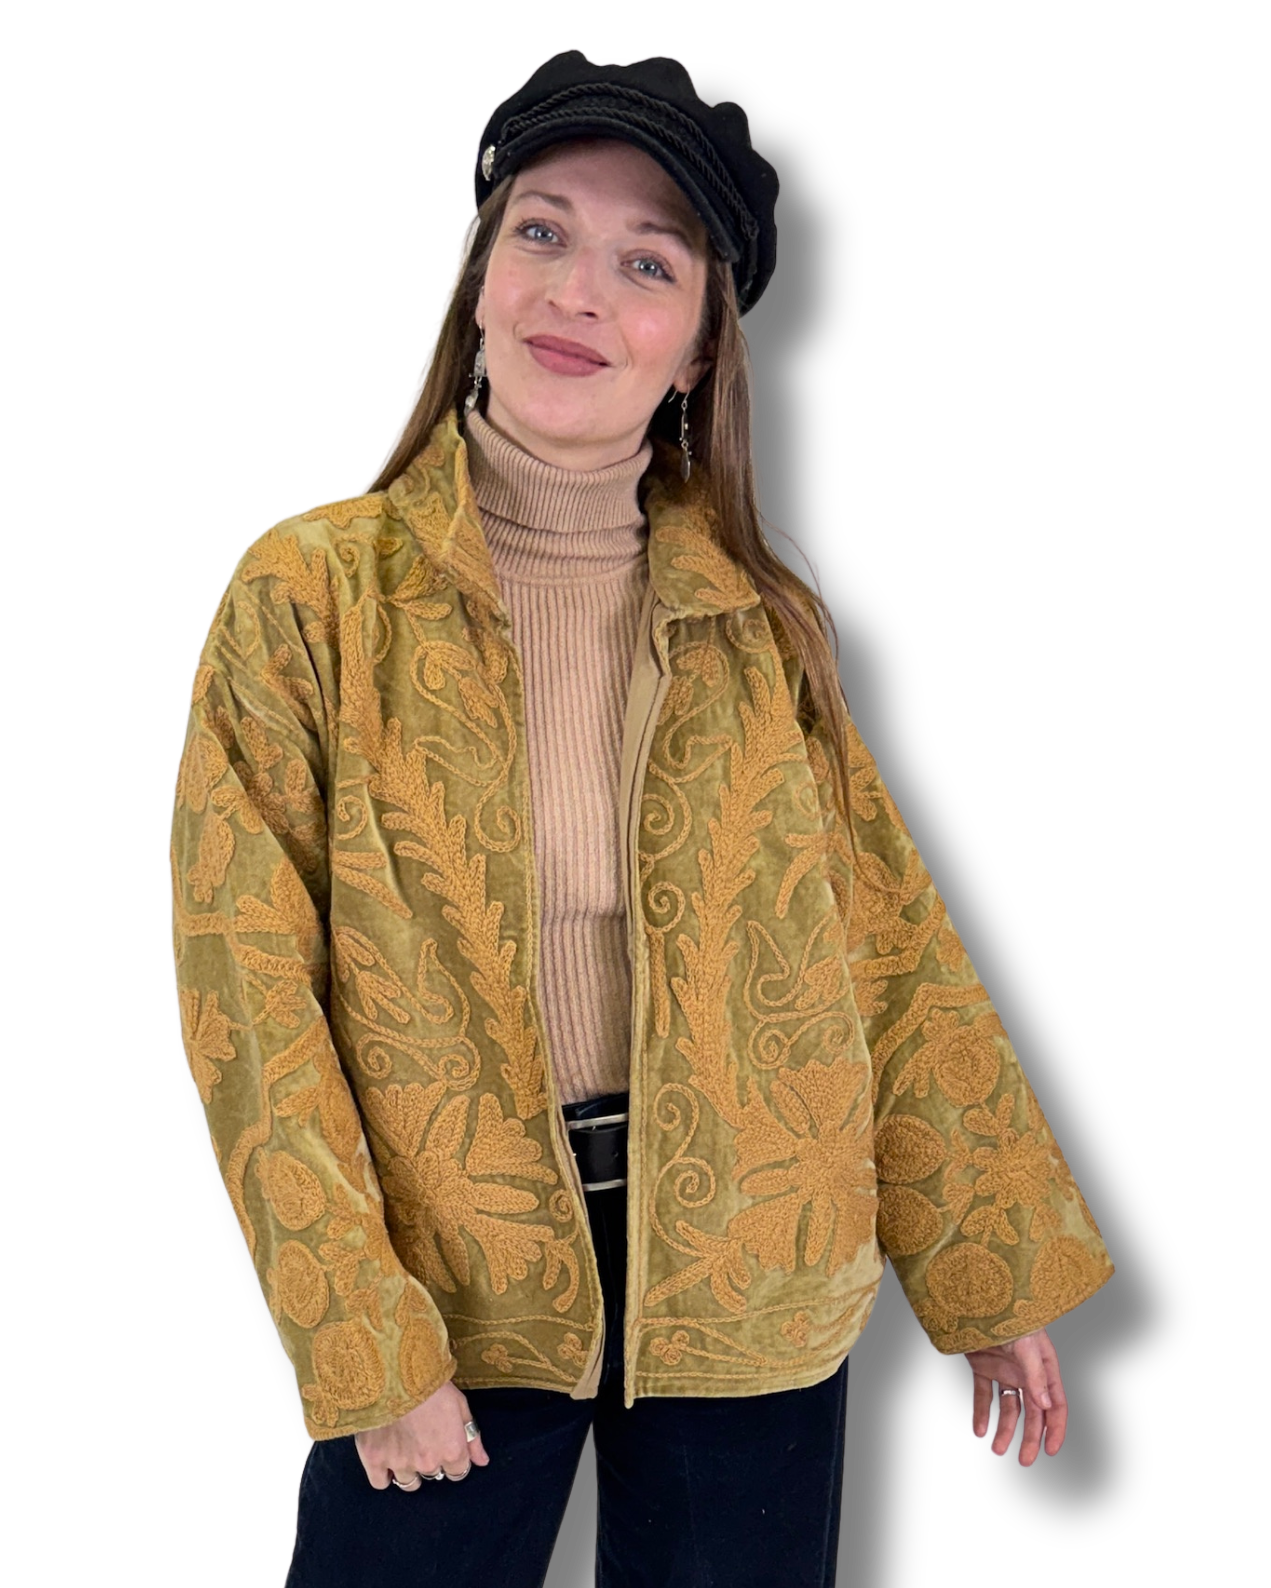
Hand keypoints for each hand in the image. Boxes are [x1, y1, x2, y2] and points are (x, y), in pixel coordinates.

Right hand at [354, 1380, 491, 1489]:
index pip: (458, 1473)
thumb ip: (473, 1439)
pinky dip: (383, 1476)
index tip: (445, 1446)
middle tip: (423, 1439)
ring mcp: (400, 1463)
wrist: (397, 1373)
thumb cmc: (432, 1385)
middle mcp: (427, 1463)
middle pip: (433, 1475)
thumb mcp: (460, 1405)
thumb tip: (482, 1462)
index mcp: (451, 1451)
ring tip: (405, 1449)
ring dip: (409, 1470)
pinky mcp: (375, 1459)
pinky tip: (385, 1462)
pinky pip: (380, 1483)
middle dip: (431, 1461)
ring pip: (408, 1482)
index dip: (453, 1460)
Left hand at [964, 1325, 1067, 1467]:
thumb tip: (1046, 1407)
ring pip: (1008, 1408)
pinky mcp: (982, 1367)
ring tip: (996, 1450)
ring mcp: (1004, 1369)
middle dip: (1029, 1438)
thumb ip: (1035, 1374)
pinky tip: (978, 1432)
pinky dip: (981, 1414)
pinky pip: (983, 1396)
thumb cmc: (1007, 1314)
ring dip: (1004, 1430)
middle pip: (1032, 1412)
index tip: (1050, 1452)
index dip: (1055, 1428)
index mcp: (1044, 1366)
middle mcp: (1026, 1371)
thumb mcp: (1025, 1343)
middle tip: (1023, 1462)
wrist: (974, 1295)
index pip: (1056, 1404)